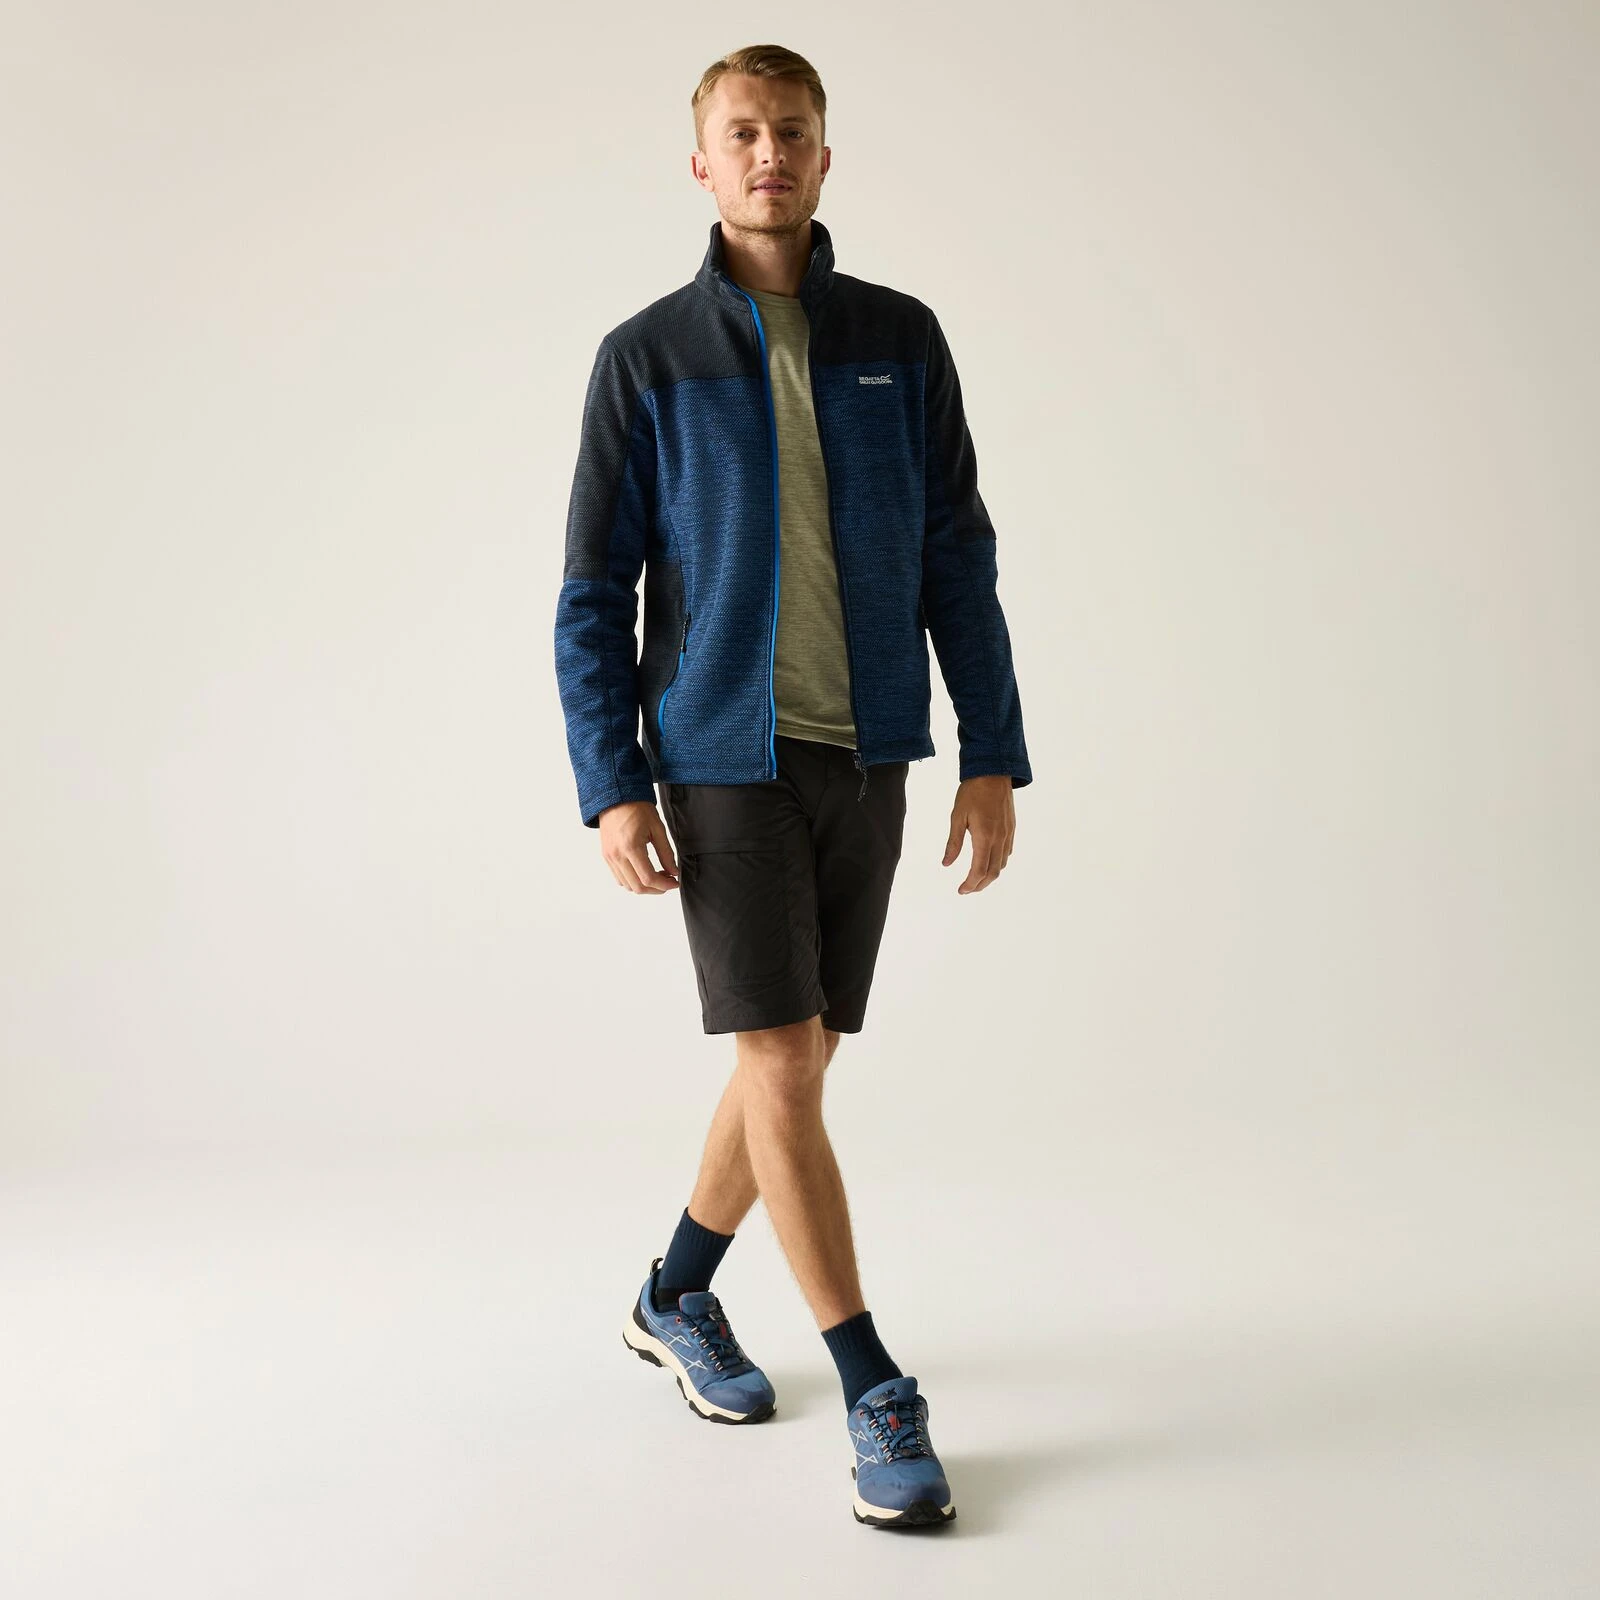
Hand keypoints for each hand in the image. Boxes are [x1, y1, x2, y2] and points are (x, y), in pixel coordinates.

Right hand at [598, 801, 679, 892]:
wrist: (616, 797)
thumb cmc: (637, 808)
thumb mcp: (657, 828)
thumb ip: (666, 853)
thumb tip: (673, 872)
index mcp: (630, 847)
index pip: (648, 878)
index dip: (664, 885)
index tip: (675, 882)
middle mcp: (617, 855)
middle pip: (637, 887)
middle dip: (656, 889)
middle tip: (668, 881)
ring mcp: (609, 857)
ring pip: (628, 885)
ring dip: (644, 886)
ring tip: (658, 876)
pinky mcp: (606, 856)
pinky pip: (619, 878)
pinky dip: (633, 881)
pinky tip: (644, 872)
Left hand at [942, 776, 1014, 893]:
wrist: (993, 771)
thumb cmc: (972, 792)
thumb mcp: (957, 817)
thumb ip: (953, 843)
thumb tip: (946, 864)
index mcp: (984, 837)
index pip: (979, 870)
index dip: (970, 884)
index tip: (961, 890)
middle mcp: (999, 839)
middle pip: (993, 872)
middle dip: (980, 885)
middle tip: (967, 889)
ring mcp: (1008, 834)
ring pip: (1002, 864)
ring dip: (990, 876)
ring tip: (976, 878)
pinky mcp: (1012, 828)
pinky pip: (1007, 853)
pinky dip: (998, 863)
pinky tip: (988, 861)